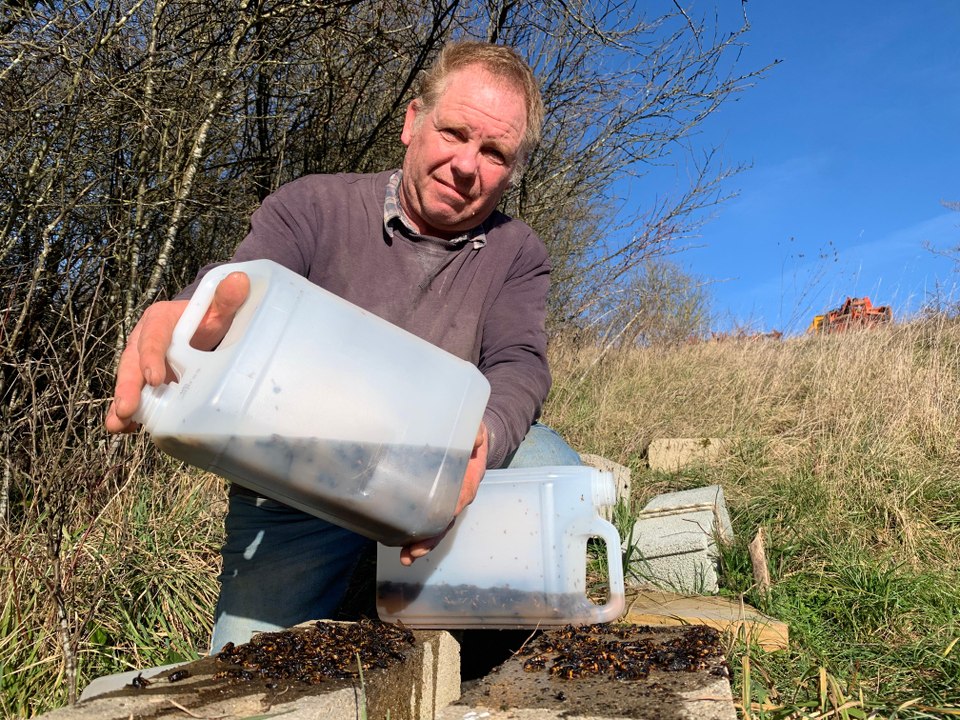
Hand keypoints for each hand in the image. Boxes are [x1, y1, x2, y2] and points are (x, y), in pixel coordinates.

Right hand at [105, 271, 249, 432]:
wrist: (201, 327)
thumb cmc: (207, 318)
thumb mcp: (217, 309)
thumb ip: (226, 299)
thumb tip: (239, 280)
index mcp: (159, 319)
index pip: (153, 336)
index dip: (151, 356)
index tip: (155, 378)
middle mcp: (143, 340)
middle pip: (131, 362)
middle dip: (128, 386)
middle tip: (127, 408)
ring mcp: (141, 362)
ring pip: (128, 381)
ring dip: (122, 403)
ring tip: (119, 424)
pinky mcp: (144, 380)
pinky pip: (134, 395)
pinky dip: (129, 413)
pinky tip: (127, 429)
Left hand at [400, 422, 487, 564]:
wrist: (467, 441)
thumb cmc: (469, 436)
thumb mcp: (476, 430)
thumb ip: (477, 432)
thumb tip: (477, 438)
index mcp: (468, 480)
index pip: (461, 498)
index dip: (452, 510)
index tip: (443, 520)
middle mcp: (457, 497)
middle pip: (445, 522)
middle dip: (431, 539)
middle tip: (413, 551)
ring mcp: (444, 503)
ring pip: (435, 528)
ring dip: (421, 544)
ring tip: (406, 557)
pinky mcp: (431, 503)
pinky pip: (424, 521)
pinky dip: (413, 535)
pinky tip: (398, 546)